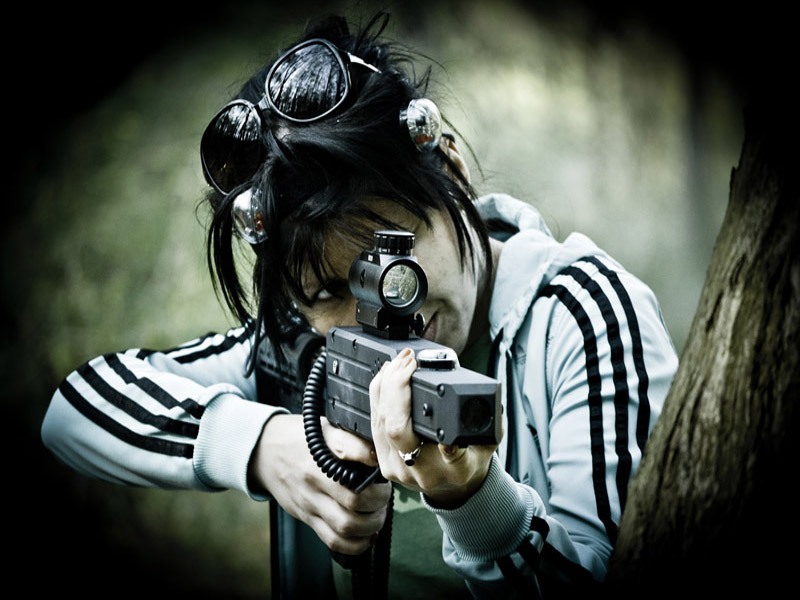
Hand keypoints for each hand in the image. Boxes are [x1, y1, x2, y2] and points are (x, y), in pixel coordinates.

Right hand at [248, 413, 391, 554]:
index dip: (374, 462)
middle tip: (384, 495)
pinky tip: (366, 534)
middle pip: (354, 502)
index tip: (382, 467)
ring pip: (346, 527)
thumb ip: (350, 440)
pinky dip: (356, 543)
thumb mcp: (323, 428)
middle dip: (379, 502)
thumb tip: (378, 454)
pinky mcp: (307, 518)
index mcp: (320, 454)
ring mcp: (310, 503)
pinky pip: (333, 541)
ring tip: (378, 514)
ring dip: (372, 525)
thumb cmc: (297, 438)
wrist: (264, 452)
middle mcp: (314, 481)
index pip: (351, 456)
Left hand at [369, 348, 498, 508]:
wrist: (452, 486)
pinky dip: (378, 395)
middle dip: (397, 388)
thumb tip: (490, 398)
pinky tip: (386, 376)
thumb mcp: (488, 441)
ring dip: (386, 386)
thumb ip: (490, 421)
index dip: (446, 443)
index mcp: (457, 470)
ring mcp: (399, 469)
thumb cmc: (470, 457)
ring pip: (381, 423)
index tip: (444, 426)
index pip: (450, 456)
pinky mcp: (383, 462)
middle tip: (408, 362)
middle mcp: (425, 472)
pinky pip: (373, 424)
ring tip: (398, 361)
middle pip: (397, 430)